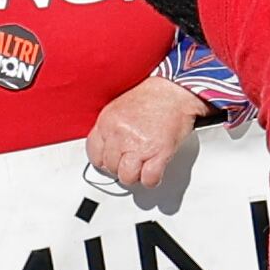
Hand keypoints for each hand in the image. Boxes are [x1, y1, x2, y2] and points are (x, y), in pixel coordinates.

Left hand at [82, 77, 198, 190]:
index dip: (104, 159)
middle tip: (132, 160)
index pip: (94, 153)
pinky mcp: (159, 153)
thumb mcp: (119, 107)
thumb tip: (109, 148)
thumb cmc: (153, 96)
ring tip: (142, 167)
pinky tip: (154, 171)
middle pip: (110, 167)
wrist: (176, 89)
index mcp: (107, 122)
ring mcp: (138, 145)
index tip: (112, 159)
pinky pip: (149, 178)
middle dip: (121, 166)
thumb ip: (111, 128)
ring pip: (127, 177)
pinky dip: (152, 179)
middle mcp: (120, 134)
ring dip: (135, 175)